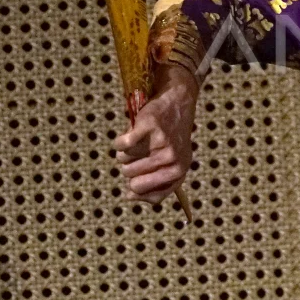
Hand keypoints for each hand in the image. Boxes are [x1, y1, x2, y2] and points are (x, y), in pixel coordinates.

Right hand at [112, 63, 198, 208]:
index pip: (151, 197)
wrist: (178, 102)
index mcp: (179, 172)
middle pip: (130, 177)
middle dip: (128, 166)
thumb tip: (129, 197)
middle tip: (139, 153)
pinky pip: (121, 144)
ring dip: (125, 152)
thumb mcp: (171, 163)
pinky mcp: (150, 126)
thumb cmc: (170, 137)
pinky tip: (128, 135)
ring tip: (139, 141)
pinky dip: (119, 140)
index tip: (139, 177)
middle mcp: (173, 159)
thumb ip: (155, 184)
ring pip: (123, 160)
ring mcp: (162, 143)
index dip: (139, 188)